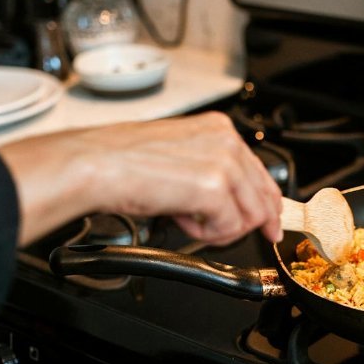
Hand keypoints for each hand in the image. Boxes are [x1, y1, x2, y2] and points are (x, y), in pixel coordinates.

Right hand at [0, 112, 282, 246]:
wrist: (95, 164)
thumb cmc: (123, 161)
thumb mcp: (179, 155)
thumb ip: (211, 170)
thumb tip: (230, 200)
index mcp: (219, 129)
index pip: (261, 174)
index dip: (267, 206)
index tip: (268, 225)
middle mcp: (227, 141)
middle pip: (263, 199)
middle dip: (243, 224)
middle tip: (221, 233)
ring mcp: (223, 163)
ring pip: (250, 218)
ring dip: (219, 229)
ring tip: (186, 218)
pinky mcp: (214, 188)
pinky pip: (229, 228)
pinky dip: (205, 233)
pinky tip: (180, 218)